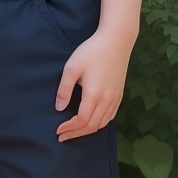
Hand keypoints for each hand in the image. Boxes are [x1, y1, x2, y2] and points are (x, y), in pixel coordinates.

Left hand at [55, 26, 134, 141]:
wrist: (116, 40)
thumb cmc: (92, 51)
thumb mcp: (72, 67)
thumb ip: (65, 89)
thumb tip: (59, 108)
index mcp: (94, 94)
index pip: (82, 120)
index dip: (69, 128)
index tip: (58, 130)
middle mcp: (107, 100)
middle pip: (92, 126)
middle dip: (76, 134)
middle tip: (63, 136)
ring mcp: (115, 98)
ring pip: (102, 123)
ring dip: (88, 131)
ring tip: (75, 132)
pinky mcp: (119, 95)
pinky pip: (110, 117)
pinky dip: (99, 124)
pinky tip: (91, 122)